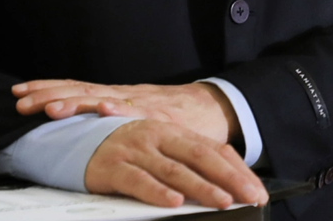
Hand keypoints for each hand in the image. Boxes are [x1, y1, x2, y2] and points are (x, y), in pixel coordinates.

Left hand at [12, 80, 237, 144]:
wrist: (214, 109)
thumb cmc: (172, 116)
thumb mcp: (134, 114)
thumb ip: (109, 118)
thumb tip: (74, 126)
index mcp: (115, 96)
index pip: (74, 88)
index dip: (46, 88)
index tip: (18, 91)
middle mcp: (124, 95)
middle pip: (81, 90)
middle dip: (49, 94)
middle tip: (20, 100)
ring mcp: (142, 104)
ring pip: (104, 99)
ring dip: (77, 102)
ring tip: (51, 108)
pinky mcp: (161, 117)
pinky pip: (139, 113)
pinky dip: (121, 111)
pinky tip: (105, 110)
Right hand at [85, 119, 267, 208]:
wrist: (75, 139)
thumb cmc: (127, 150)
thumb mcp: (161, 149)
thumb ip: (190, 161)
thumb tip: (227, 182)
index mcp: (175, 132)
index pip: (214, 151)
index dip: (238, 171)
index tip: (257, 191)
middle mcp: (158, 137)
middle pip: (200, 156)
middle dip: (229, 179)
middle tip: (250, 197)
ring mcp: (136, 150)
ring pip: (174, 170)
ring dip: (201, 186)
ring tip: (222, 201)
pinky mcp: (114, 167)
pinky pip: (139, 181)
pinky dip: (157, 192)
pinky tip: (173, 201)